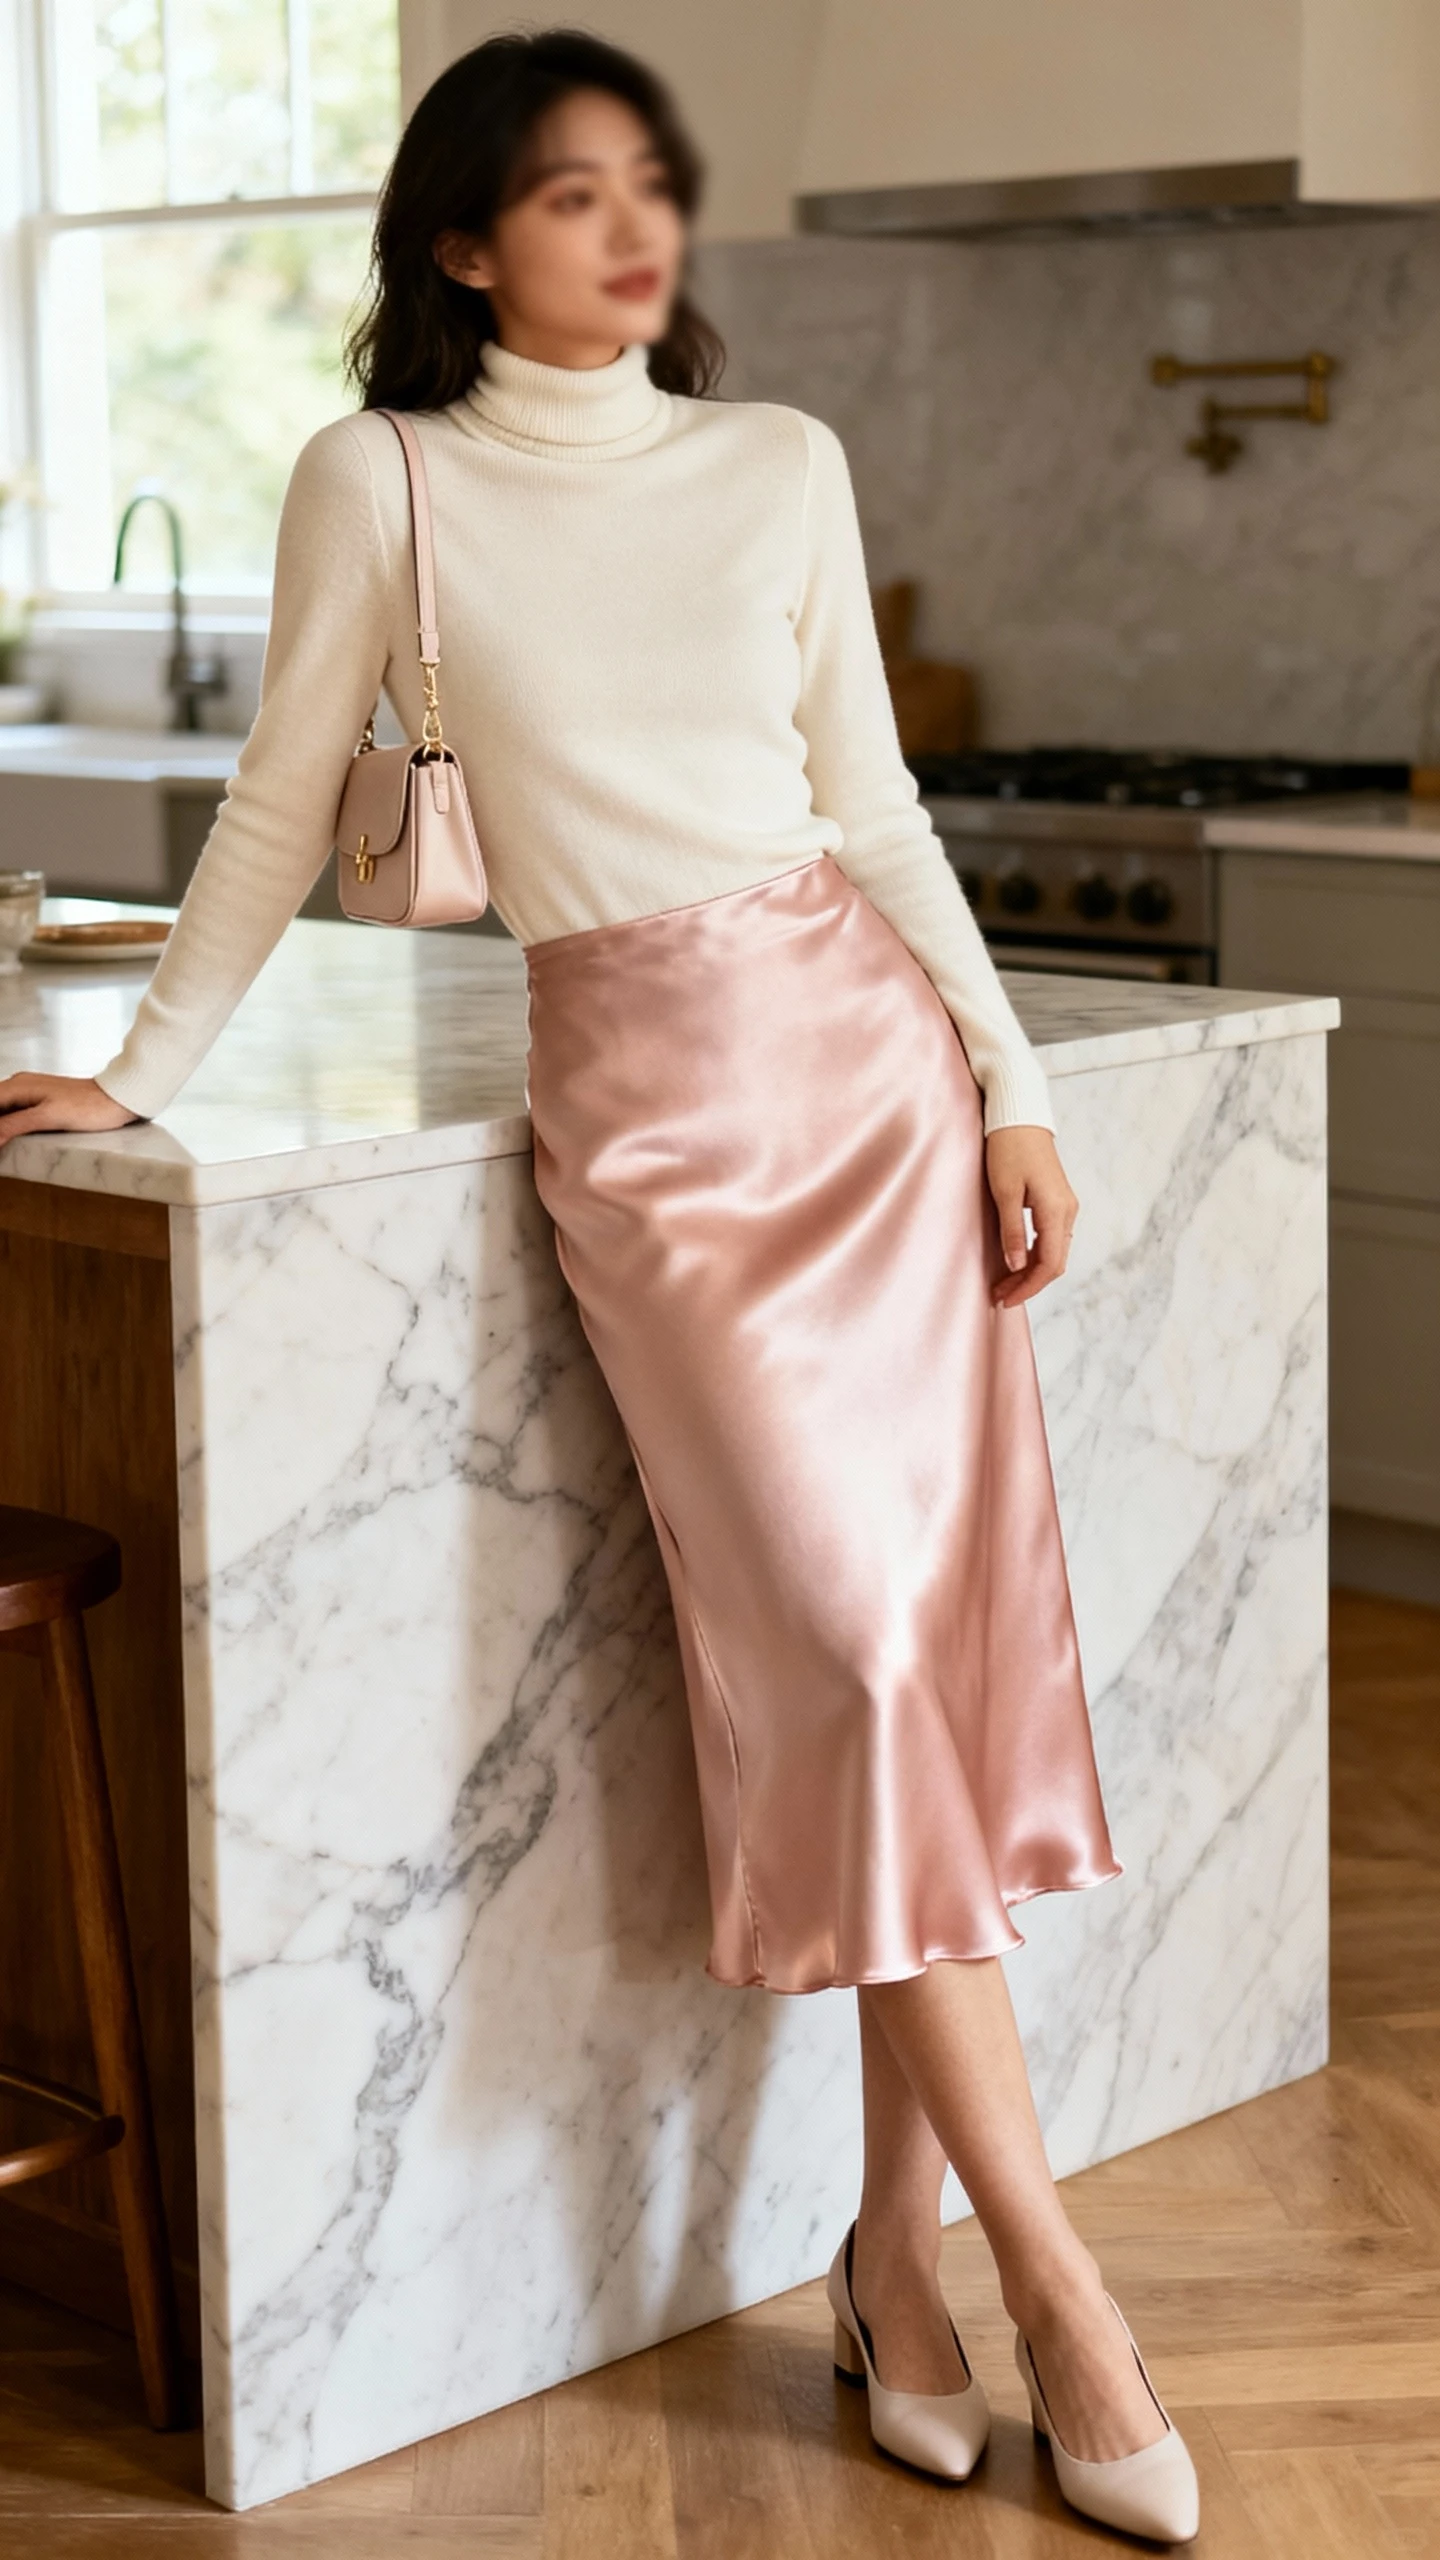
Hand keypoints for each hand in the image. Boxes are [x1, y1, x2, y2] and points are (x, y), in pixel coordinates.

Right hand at [0, 1073, 140, 1148]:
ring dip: (1, 1127)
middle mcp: (19, 1085)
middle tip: (1, 1147)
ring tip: (4, 1144)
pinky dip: (7, 1125)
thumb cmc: (88, 1107)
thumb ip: (15, 1125)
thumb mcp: (48, 1117)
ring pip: (2, 1110)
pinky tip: (9, 1138)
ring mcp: (30, 1093)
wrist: (118, 1098)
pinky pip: (15, 1113)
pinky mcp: (41, 1102)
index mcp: (17, 1086)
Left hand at [984, 1125, 1078, 1307]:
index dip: (1028, 1287)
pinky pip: (1051, 1238)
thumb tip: (1016, 1265)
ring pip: (1053, 1252)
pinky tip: (1016, 1262)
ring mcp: (1065, 1207)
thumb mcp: (1005, 1191)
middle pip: (1054, 1263)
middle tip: (1001, 1296)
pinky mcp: (1057, 1201)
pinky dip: (1035, 1255)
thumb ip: (1012, 1230)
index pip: (1049, 1264)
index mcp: (1056, 1211)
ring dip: (1031, 1272)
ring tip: (1004, 1284)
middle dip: (1029, 1284)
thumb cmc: (1008, 1149)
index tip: (1006, 1299)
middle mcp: (1067, 1212)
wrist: (1019, 1118)